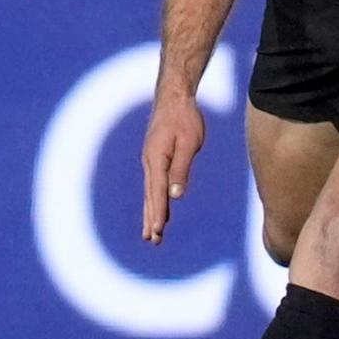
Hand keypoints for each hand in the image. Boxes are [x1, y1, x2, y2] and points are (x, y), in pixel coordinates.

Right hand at [141, 91, 205, 244]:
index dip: (158, 213)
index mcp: (157, 160)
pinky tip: (158, 209)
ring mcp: (150, 161)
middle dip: (151, 219)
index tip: (157, 231)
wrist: (173, 97)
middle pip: (151, 196)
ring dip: (151, 213)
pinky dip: (154, 200)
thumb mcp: (189, 143)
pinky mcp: (155, 158)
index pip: (158, 192)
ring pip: (151, 192)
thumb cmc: (184, 118)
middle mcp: (149, 163)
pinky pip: (154, 184)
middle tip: (152, 240)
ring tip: (151, 233)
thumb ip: (181, 169)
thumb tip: (176, 195)